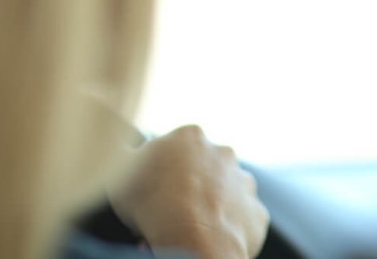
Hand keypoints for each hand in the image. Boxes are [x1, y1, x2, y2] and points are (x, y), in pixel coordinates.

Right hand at [108, 125, 268, 258]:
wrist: (195, 239)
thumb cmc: (153, 205)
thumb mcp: (120, 173)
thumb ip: (123, 153)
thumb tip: (119, 141)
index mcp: (190, 137)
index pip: (174, 148)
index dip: (160, 171)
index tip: (151, 190)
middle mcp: (223, 153)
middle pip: (202, 168)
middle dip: (188, 186)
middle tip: (168, 212)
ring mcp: (244, 183)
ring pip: (225, 193)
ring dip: (210, 206)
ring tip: (189, 229)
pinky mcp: (256, 212)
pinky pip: (241, 220)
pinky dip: (227, 230)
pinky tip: (208, 240)